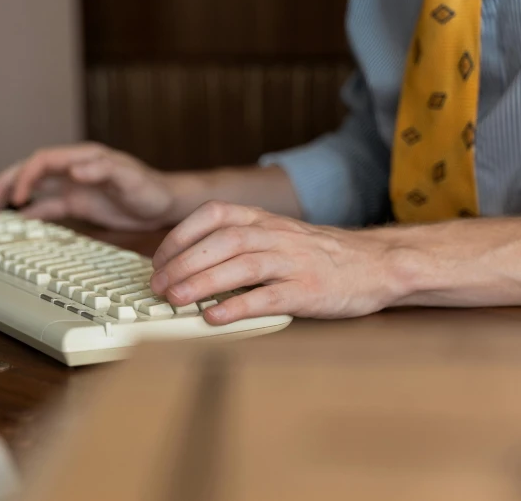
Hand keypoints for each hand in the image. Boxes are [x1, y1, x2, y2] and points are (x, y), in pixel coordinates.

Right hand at [0, 143, 174, 230]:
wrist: (165, 204)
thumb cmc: (151, 188)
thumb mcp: (131, 179)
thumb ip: (104, 170)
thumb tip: (76, 168)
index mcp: (84, 158)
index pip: (45, 160)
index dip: (27, 175)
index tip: (20, 195)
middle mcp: (75, 169)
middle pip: (33, 170)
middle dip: (10, 180)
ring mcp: (74, 186)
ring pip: (36, 187)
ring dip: (15, 193)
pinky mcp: (78, 203)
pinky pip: (49, 206)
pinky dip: (33, 212)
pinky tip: (20, 220)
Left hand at [149, 201, 401, 323]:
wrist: (377, 263)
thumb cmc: (317, 253)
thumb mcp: (276, 234)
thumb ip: (238, 241)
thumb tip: (186, 264)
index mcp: (263, 219)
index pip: (212, 216)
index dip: (179, 236)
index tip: (158, 260)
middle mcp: (275, 236)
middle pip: (221, 242)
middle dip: (183, 263)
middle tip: (158, 286)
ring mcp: (294, 262)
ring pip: (241, 265)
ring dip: (203, 282)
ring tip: (175, 300)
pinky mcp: (309, 290)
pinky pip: (269, 297)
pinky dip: (238, 307)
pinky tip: (215, 318)